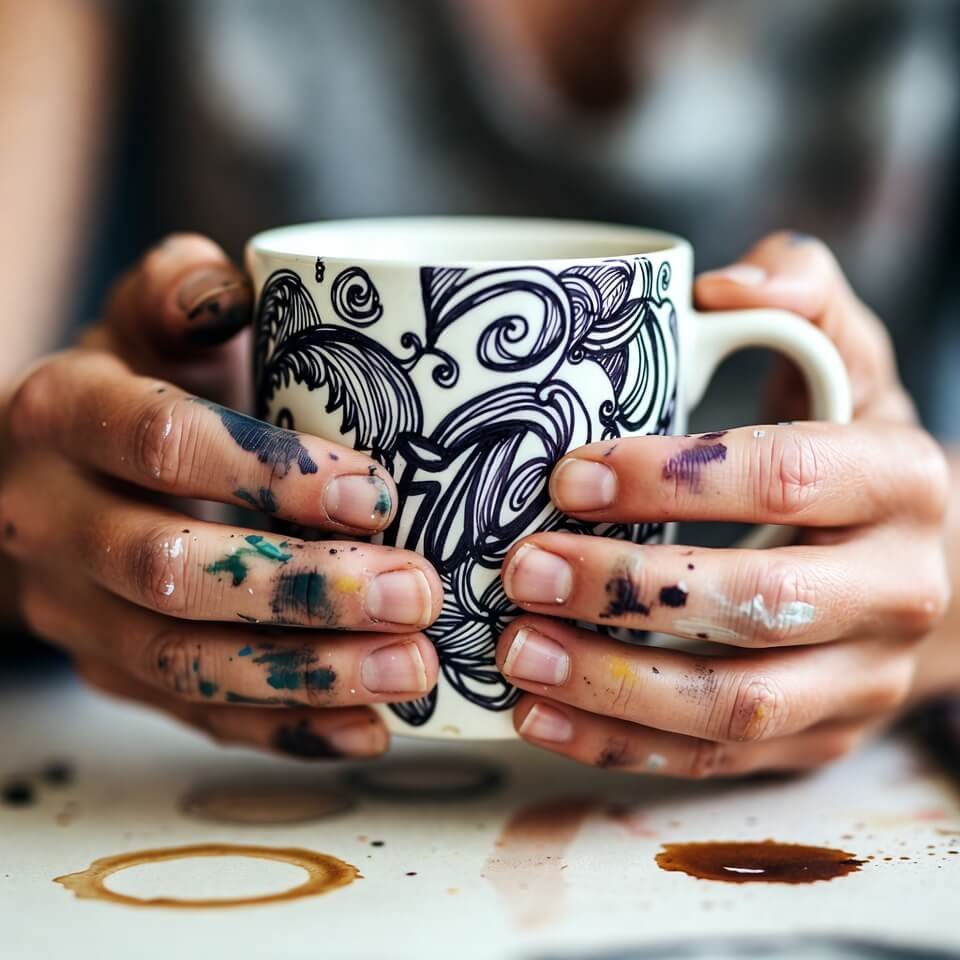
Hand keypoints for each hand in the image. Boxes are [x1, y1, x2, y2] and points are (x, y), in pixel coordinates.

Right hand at [1, 235, 442, 760]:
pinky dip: (286, 729)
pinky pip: (195, 717)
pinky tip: (369, 727)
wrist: (70, 471)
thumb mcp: (151, 321)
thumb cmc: (141, 382)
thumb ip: (180, 292)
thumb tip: (226, 285)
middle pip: (171, 570)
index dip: (268, 472)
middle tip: (415, 591)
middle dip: (302, 590)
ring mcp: (76, 611)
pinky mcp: (114, 672)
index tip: (375, 491)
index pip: (158, 443)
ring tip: (413, 670)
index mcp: (62, 414)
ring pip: (184, 662)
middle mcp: (52, 520)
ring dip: (307, 673)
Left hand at [497, 232, 950, 777]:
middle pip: (759, 604)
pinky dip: (617, 744)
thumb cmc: (845, 451)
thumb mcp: (842, 363)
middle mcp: (896, 590)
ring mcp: (858, 681)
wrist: (904, 568)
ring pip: (735, 705)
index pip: (790, 478)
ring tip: (515, 652)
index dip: (676, 478)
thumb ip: (799, 300)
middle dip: (630, 591)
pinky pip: (713, 759)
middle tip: (523, 567)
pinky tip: (536, 713)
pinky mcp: (811, 740)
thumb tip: (724, 284)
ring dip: (612, 686)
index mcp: (901, 483)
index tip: (570, 476)